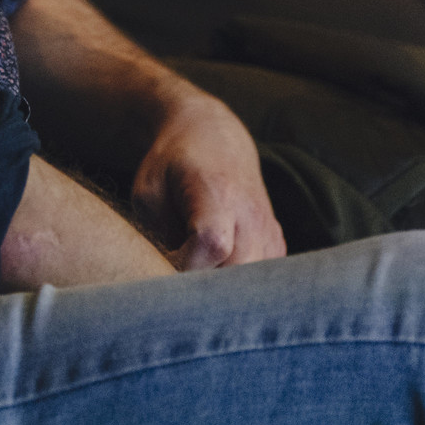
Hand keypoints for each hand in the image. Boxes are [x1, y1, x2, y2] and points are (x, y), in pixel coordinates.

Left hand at [131, 90, 285, 269]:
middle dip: (203, 286)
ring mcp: (269, 230)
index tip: (162, 262)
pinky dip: (235, 281)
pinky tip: (214, 268)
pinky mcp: (276, 243)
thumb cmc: (173, 164)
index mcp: (219, 193)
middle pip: (237, 271)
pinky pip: (259, 278)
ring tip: (194, 272)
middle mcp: (252, 214)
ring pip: (252, 283)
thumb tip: (166, 278)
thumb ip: (157, 235)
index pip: (211, 245)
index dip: (183, 265)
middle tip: (176, 277)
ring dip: (220, 288)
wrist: (213, 137)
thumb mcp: (148, 191)